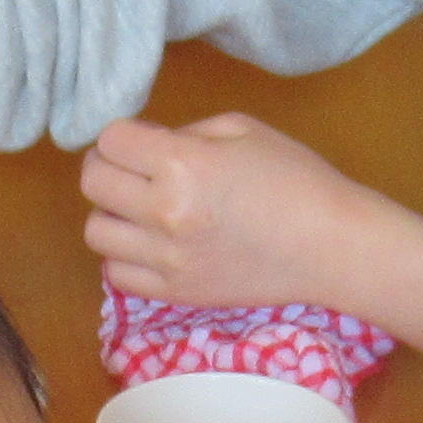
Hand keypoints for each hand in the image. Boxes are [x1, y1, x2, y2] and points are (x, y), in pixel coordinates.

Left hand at [81, 112, 395, 315]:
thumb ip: (185, 133)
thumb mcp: (242, 130)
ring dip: (112, 214)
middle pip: (93, 183)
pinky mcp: (176, 293)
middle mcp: (165, 212)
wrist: (330, 246)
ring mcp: (167, 258)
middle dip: (107, 167)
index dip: (121, 135)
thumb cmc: (296, 179)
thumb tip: (147, 146)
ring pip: (96, 231)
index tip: (139, 141)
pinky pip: (117, 274)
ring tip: (141, 211)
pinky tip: (152, 245)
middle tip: (132, 169)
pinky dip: (125, 256)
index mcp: (183, 164)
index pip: (110, 141)